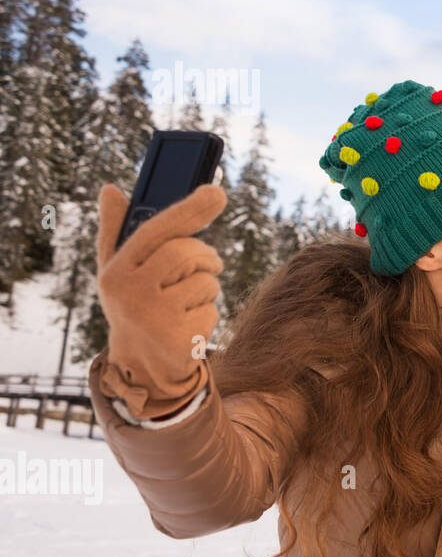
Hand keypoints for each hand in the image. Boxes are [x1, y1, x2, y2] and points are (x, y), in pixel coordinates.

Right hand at [95, 182, 226, 419]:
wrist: (140, 366)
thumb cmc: (134, 305)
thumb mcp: (119, 271)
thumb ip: (116, 230)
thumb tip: (110, 189)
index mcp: (116, 271)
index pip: (156, 231)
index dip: (189, 210)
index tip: (217, 192)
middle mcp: (130, 293)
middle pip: (186, 253)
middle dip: (206, 256)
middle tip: (208, 264)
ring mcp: (154, 318)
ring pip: (205, 281)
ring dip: (208, 287)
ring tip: (189, 300)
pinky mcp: (178, 339)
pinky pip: (212, 310)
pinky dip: (208, 314)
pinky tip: (189, 325)